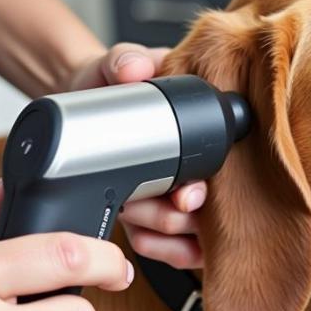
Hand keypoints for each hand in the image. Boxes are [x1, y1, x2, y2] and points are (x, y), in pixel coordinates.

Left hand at [67, 42, 205, 268]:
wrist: (85, 103)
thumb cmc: (112, 86)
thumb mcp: (117, 65)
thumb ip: (125, 59)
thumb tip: (135, 70)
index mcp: (201, 140)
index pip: (225, 178)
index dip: (205, 196)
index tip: (185, 194)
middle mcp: (197, 175)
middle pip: (208, 219)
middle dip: (173, 214)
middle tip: (139, 196)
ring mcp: (177, 203)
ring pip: (186, 239)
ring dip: (157, 228)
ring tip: (128, 204)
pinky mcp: (154, 223)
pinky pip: (166, 251)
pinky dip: (151, 245)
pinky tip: (134, 229)